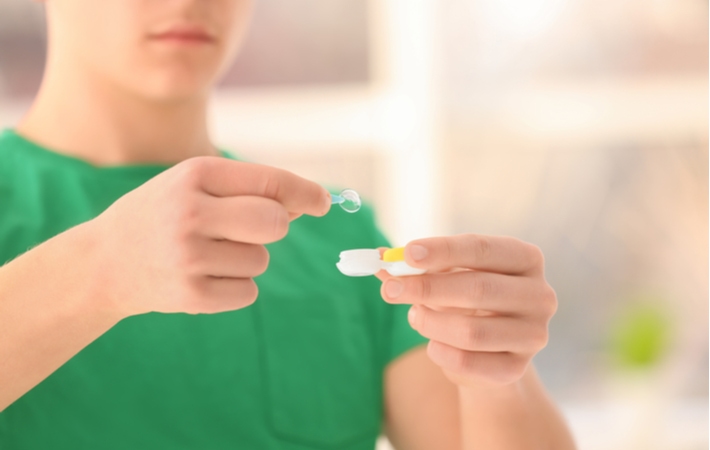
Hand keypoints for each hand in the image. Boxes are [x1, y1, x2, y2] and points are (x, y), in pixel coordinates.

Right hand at [90, 156, 330, 317]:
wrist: (102, 263)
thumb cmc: (161, 215)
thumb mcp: (192, 185)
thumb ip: (247, 189)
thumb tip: (306, 203)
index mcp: (194, 175)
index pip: (270, 182)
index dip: (305, 193)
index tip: (324, 202)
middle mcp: (190, 212)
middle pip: (275, 223)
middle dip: (275, 227)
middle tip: (251, 230)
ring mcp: (188, 257)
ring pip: (261, 261)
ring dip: (246, 259)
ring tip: (208, 254)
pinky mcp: (189, 295)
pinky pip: (247, 292)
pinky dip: (235, 287)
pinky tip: (202, 277)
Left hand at [376, 234, 556, 387]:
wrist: (489, 351)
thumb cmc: (464, 300)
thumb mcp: (444, 276)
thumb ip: (413, 267)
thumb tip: (379, 257)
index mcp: (524, 258)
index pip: (481, 248)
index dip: (442, 250)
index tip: (406, 254)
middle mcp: (539, 294)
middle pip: (477, 288)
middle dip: (427, 288)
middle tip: (390, 290)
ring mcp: (533, 334)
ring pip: (471, 330)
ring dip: (431, 323)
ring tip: (414, 316)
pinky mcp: (517, 369)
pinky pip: (468, 362)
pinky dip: (440, 352)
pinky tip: (433, 344)